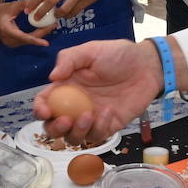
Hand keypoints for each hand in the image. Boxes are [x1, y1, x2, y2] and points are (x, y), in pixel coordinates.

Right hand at [0, 0, 49, 48]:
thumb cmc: (1, 10)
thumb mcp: (12, 5)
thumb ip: (24, 4)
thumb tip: (36, 3)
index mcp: (7, 30)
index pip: (23, 37)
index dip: (35, 40)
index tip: (46, 43)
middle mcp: (9, 40)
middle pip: (29, 39)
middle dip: (42, 33)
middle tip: (54, 24)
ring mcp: (11, 43)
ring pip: (29, 41)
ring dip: (40, 34)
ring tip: (51, 25)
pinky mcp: (14, 43)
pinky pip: (27, 40)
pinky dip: (35, 35)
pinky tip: (44, 28)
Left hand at [28, 0, 118, 22]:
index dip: (35, 2)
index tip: (28, 10)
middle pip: (51, 1)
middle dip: (41, 12)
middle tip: (36, 19)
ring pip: (63, 9)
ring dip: (57, 15)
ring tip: (55, 16)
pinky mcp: (87, 0)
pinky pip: (74, 12)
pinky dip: (69, 15)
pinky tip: (67, 14)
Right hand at [34, 40, 161, 143]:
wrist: (147, 65)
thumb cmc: (118, 54)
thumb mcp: (90, 50)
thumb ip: (69, 59)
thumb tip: (52, 77)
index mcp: (66, 86)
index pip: (44, 102)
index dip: (39, 110)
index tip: (45, 112)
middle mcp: (75, 105)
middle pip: (54, 127)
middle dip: (55, 129)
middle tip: (66, 120)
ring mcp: (91, 117)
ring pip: (74, 137)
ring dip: (77, 132)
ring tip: (89, 115)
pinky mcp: (109, 125)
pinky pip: (98, 135)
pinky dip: (100, 128)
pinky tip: (109, 112)